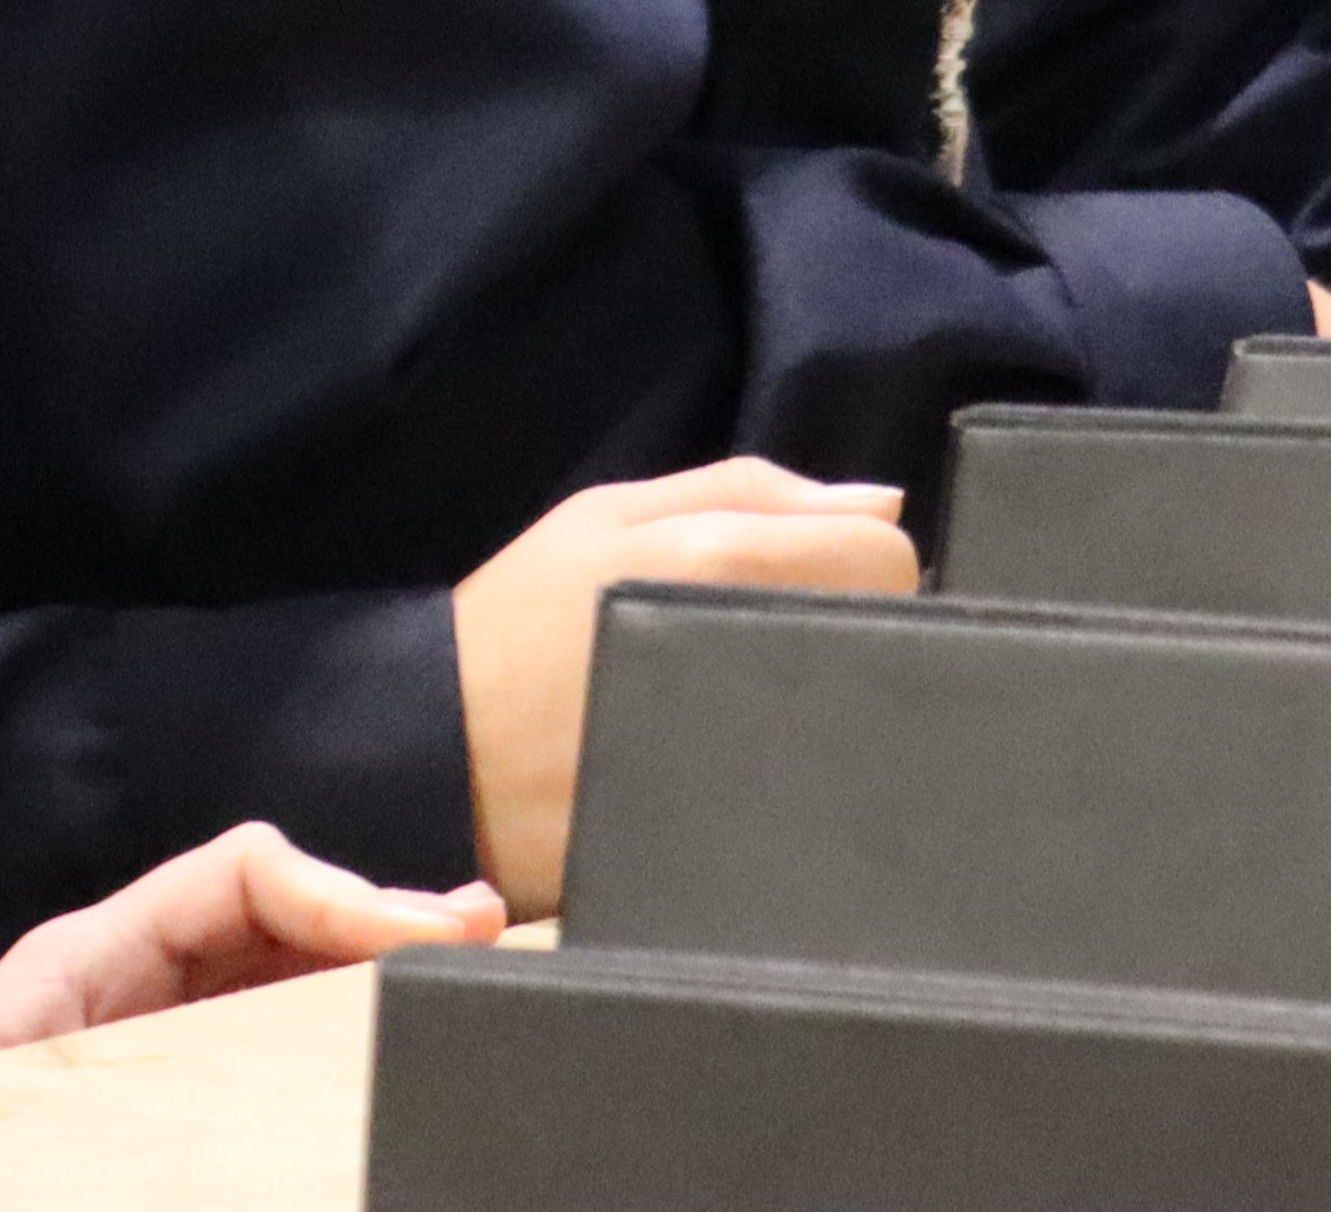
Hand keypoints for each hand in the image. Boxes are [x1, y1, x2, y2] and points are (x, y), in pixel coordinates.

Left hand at [0, 821, 500, 1082]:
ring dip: (368, 973)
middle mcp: (117, 995)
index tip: (420, 935)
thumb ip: (95, 1041)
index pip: (236, 877)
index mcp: (79, 967)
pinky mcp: (146, 1105)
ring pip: (276, 984)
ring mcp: (136, 1052)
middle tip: (482, 933)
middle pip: (276, 921)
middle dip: (379, 918)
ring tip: (466, 968)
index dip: (337, 891)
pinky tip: (385, 1041)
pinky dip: (328, 1037)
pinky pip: (253, 1053)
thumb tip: (212, 981)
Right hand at [453, 458, 914, 915]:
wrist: (434, 763)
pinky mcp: (743, 841)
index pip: (892, 560)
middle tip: (776, 659)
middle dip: (854, 639)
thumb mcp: (607, 516)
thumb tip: (887, 504)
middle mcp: (757, 659)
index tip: (806, 588)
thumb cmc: (520, 621)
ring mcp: (759, 761)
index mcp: (722, 562)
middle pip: (895, 643)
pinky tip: (744, 787)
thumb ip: (751, 489)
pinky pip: (824, 808)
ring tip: (757, 724)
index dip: (857, 566)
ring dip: (837, 717)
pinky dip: (807, 794)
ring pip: (869, 727)